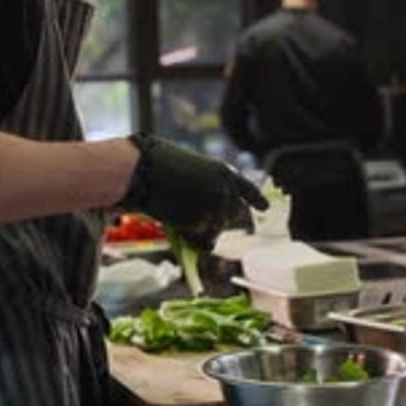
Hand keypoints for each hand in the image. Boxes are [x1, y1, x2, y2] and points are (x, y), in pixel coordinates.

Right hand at [118, 133, 267, 249]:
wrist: (142, 169)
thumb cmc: (158, 163)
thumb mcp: (192, 168)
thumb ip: (207, 185)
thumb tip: (211, 210)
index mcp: (225, 172)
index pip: (249, 190)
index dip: (256, 199)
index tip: (264, 208)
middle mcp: (227, 191)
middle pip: (234, 215)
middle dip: (221, 220)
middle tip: (200, 219)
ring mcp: (216, 209)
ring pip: (217, 230)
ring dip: (204, 230)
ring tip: (182, 217)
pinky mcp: (201, 225)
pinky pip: (204, 242)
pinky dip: (194, 241)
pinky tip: (180, 230)